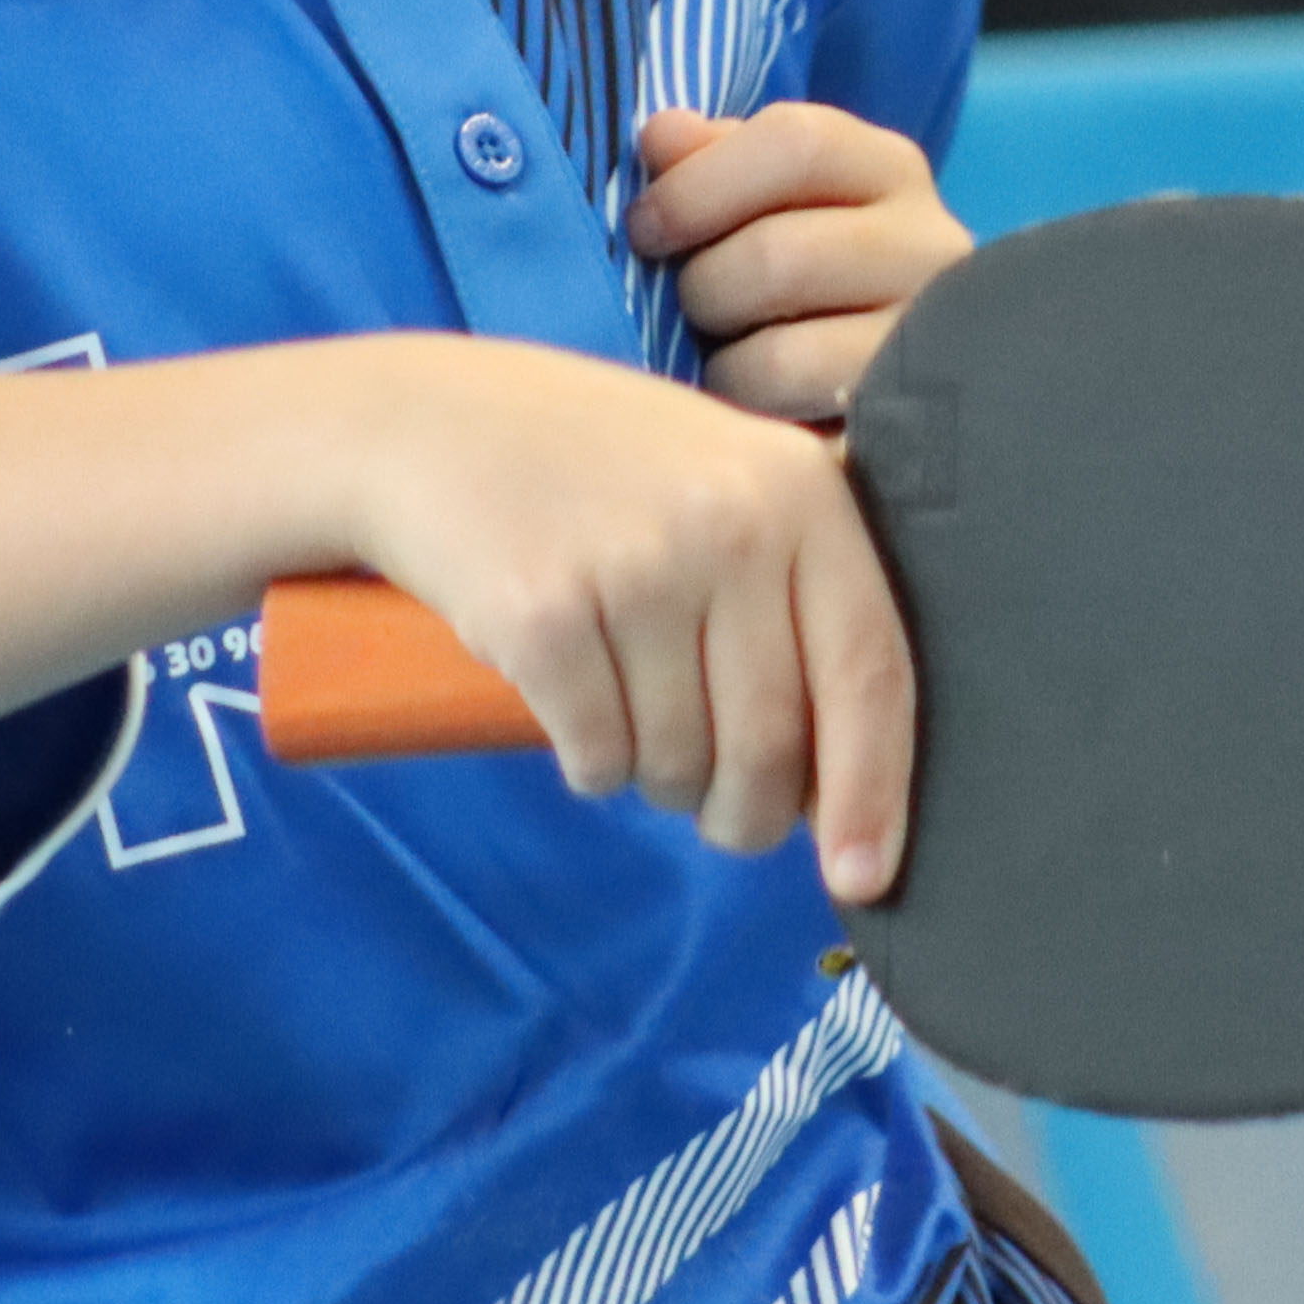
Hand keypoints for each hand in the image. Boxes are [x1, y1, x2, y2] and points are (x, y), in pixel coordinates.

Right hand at [349, 337, 917, 894]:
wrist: (432, 423)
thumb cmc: (601, 475)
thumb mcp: (727, 485)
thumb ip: (802, 601)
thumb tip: (847, 793)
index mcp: (800, 492)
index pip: (869, 670)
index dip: (872, 791)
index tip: (861, 880)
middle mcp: (728, 524)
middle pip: (769, 744)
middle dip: (748, 815)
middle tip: (724, 817)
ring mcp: (633, 567)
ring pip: (679, 762)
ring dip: (661, 781)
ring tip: (635, 722)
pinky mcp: (541, 614)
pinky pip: (596, 757)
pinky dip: (593, 767)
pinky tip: (575, 712)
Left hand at [625, 100, 967, 427]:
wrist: (875, 380)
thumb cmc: (793, 276)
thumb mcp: (756, 201)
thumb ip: (709, 162)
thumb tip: (661, 135)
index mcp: (887, 169)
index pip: (797, 143)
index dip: (699, 185)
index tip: (646, 228)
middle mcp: (930, 245)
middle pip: (778, 255)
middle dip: (702, 289)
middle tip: (690, 310)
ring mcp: (927, 342)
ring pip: (780, 351)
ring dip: (721, 360)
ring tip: (725, 358)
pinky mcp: (906, 417)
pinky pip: (793, 418)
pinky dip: (747, 407)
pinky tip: (753, 403)